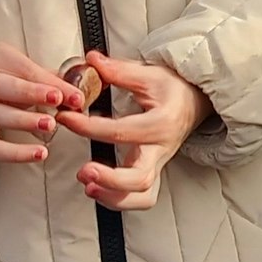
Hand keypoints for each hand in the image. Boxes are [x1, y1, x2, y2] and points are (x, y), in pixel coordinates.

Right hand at [0, 42, 85, 163]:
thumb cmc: (0, 81)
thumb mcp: (20, 71)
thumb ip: (47, 79)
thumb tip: (80, 89)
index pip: (25, 70)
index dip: (51, 82)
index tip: (74, 95)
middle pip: (2, 86)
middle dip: (31, 93)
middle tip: (57, 100)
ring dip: (24, 121)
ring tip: (50, 125)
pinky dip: (15, 153)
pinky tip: (38, 153)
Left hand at [56, 52, 212, 211]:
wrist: (195, 101)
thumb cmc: (172, 88)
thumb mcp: (149, 74)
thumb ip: (118, 71)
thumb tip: (91, 60)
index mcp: (161, 123)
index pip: (121, 131)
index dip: (88, 126)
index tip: (65, 118)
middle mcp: (162, 149)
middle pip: (140, 178)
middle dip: (109, 179)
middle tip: (83, 171)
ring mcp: (159, 164)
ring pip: (143, 195)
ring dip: (114, 196)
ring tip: (87, 186)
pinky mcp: (153, 172)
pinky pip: (142, 198)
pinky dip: (121, 201)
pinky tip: (97, 190)